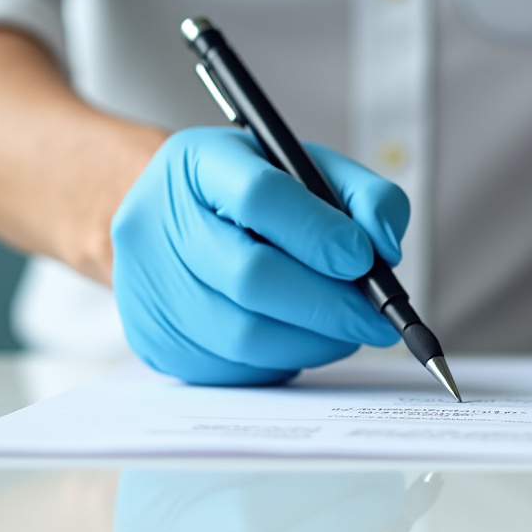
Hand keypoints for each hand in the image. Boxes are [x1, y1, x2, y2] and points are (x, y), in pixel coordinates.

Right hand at [112, 127, 407, 385]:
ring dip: (313, 340)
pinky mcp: (154, 341)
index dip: (319, 233)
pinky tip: (303, 339)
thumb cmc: (246, 193)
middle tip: (377, 319)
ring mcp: (147, 288)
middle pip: (250, 277)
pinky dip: (284, 358)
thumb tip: (384, 247)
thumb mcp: (307, 168)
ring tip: (348, 330)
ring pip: (244, 335)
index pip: (260, 197)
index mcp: (197, 164)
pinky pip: (233, 367)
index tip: (365, 259)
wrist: (166, 224)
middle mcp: (156, 224)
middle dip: (328, 305)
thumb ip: (361, 195)